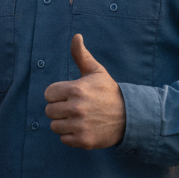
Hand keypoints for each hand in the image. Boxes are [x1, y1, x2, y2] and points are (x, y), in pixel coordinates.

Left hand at [43, 34, 125, 148]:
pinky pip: (63, 139)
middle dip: (59, 109)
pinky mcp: (83, 140)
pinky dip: (71, 136)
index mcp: (76, 89)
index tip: (69, 95)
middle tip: (74, 108)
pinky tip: (82, 128)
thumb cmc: (108, 92)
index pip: (48, 94)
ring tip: (78, 118)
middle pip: (49, 111)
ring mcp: (80, 125)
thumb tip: (76, 36)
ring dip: (64, 123)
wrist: (130, 116)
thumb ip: (81, 55)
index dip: (57, 95)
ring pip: (55, 126)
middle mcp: (76, 108)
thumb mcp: (96, 71)